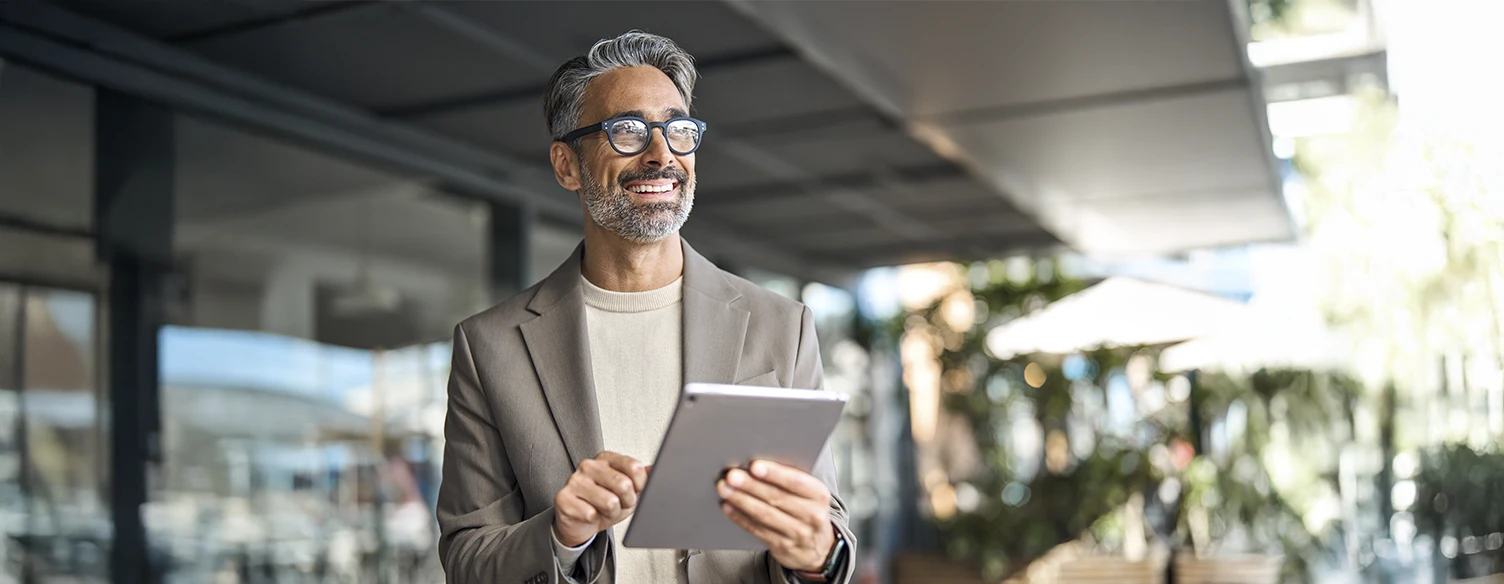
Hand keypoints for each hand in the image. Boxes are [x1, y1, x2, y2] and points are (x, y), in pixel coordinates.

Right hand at [553, 452, 648, 547]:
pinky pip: (591, 514)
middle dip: (627, 501)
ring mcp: (574, 480)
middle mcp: (589, 465)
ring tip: (605, 510)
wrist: (579, 523)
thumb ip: (643, 478)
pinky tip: (590, 515)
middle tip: (620, 504)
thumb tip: (657, 468)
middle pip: (623, 484)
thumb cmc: (604, 504)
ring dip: (612, 513)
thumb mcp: (629, 491)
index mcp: (606, 458)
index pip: (634, 467)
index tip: (637, 491)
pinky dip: (595, 520)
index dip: (641, 485)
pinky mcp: (563, 498)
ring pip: (609, 502)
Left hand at [717, 460, 834, 571]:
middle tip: (732, 476)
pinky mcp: (782, 547)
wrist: (819, 548)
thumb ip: (791, 480)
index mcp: (819, 495)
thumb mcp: (811, 495)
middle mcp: (811, 515)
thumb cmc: (808, 511)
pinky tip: (729, 507)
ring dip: (742, 500)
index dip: (775, 473)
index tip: (755, 466)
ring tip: (725, 489)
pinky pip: (757, 530)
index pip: (796, 482)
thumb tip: (757, 465)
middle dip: (751, 485)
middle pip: (777, 497)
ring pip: (764, 515)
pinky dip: (740, 518)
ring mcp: (797, 533)